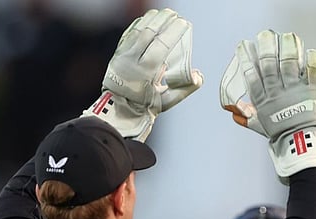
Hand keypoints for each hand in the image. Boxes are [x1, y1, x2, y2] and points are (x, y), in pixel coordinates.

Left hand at [83, 8, 202, 140]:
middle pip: (149, 32)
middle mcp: (132, 59)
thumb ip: (186, 88)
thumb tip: (198, 73)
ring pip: (138, 30)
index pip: (161, 45)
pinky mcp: (118, 52)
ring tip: (164, 13)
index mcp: (145, 72)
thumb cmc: (146, 105)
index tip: (184, 23)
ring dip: (152, 19)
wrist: (118, 108)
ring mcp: (122, 54)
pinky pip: (129, 33)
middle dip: (164, 20)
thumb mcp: (168, 101)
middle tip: (176, 15)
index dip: (174, 31)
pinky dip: (140, 23)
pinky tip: (149, 18)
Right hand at [220, 30, 315, 181]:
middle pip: (269, 65)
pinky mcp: (312, 91)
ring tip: (286, 37)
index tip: (243, 44)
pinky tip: (309, 52)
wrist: (304, 143)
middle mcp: (277, 93)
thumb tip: (233, 113)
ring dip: (287, 48)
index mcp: (263, 100)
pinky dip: (312, 61)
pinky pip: (313, 72)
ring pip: (289, 64)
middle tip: (265, 35)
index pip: (251, 75)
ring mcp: (295, 91)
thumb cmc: (282, 133)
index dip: (246, 58)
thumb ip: (247, 117)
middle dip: (266, 47)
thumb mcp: (261, 125)